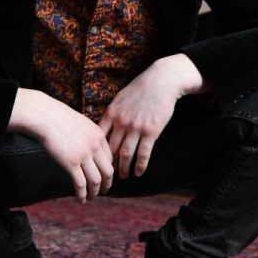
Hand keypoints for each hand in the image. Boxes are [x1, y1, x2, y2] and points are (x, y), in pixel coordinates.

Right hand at [8, 88, 114, 202]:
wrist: (45, 116)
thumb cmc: (58, 117)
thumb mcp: (81, 123)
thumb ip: (88, 136)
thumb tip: (88, 149)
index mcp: (99, 135)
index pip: (110, 158)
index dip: (108, 170)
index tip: (104, 177)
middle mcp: (94, 146)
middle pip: (108, 172)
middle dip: (107, 184)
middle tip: (103, 191)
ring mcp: (83, 155)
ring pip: (96, 181)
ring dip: (95, 192)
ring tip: (92, 197)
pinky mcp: (70, 163)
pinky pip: (81, 184)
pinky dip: (82, 194)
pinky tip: (81, 199)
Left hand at [99, 54, 205, 178]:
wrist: (161, 81)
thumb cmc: (140, 89)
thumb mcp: (120, 98)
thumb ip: (111, 114)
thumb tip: (101, 127)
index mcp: (111, 113)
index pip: (100, 138)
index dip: (97, 151)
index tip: (96, 160)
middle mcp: (121, 122)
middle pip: (111, 149)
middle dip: (109, 163)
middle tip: (107, 173)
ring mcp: (136, 127)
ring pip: (126, 154)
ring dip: (123, 168)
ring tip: (123, 176)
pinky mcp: (151, 132)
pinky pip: (144, 153)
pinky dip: (140, 165)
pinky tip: (139, 172)